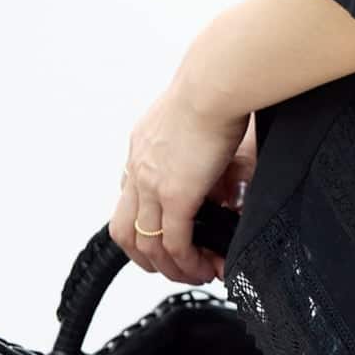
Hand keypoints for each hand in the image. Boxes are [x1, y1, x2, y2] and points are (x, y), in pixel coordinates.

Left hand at [110, 82, 251, 284]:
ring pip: (147, 243)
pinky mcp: (175, 195)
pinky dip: (186, 261)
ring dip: (169, 265)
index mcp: (143, 146)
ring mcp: (153, 185)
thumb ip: (207, 152)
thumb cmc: (217, 87)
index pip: (130, 196)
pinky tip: (202, 266)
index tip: (171, 234)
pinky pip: (174, 243)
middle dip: (148, 256)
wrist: (216, 82)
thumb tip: (229, 183)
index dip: (147, 222)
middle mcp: (139, 168)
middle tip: (174, 266)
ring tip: (194, 272)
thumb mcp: (204, 122)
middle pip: (125, 228)